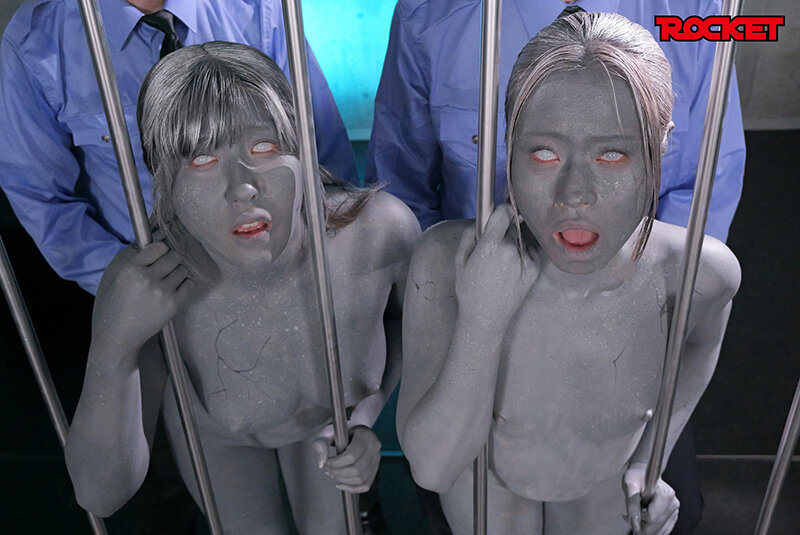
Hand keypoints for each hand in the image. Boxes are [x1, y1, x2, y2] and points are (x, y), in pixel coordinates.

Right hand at [93, 241, 193, 351]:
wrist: (117, 336)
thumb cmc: (111, 305)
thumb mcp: (112, 275)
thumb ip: (130, 256)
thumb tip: (151, 239)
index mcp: (130, 269)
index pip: (158, 247)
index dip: (160, 249)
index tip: (159, 253)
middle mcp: (148, 278)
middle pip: (174, 256)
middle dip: (170, 259)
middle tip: (163, 267)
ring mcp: (162, 292)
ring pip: (182, 269)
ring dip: (176, 272)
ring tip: (166, 279)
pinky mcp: (173, 304)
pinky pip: (188, 284)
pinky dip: (183, 283)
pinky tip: (172, 288)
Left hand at [312, 424, 381, 493]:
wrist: (353, 430)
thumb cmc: (340, 431)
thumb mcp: (328, 432)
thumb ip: (321, 444)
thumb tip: (321, 463)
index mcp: (365, 435)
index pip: (352, 455)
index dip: (336, 463)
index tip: (327, 462)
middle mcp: (374, 447)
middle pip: (357, 469)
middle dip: (338, 473)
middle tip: (328, 469)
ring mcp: (377, 459)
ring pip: (361, 479)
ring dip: (344, 480)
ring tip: (333, 474)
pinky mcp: (375, 469)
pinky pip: (365, 485)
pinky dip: (352, 488)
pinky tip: (341, 484)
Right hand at [455, 204, 537, 327]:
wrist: (485, 317)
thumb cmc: (469, 290)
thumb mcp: (460, 260)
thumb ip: (470, 235)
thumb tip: (482, 220)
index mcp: (490, 245)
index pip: (504, 213)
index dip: (502, 210)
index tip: (501, 213)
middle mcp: (510, 250)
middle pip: (511, 227)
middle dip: (504, 232)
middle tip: (494, 247)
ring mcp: (525, 260)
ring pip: (521, 239)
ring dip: (514, 243)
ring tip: (502, 262)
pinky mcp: (535, 270)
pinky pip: (531, 251)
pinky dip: (524, 253)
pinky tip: (512, 268)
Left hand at [623, 463, 679, 534]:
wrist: (643, 473)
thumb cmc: (636, 476)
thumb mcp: (630, 486)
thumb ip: (632, 504)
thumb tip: (634, 523)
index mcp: (665, 495)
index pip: (651, 518)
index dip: (637, 519)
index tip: (626, 515)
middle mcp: (673, 503)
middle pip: (656, 526)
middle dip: (640, 526)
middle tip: (627, 517)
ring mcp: (675, 510)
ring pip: (660, 531)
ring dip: (646, 529)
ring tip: (635, 517)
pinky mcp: (673, 515)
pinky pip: (663, 530)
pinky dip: (652, 530)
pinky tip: (642, 522)